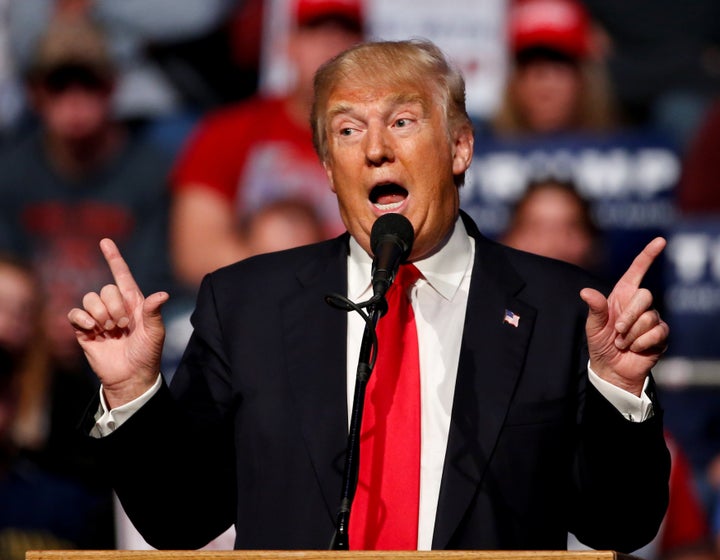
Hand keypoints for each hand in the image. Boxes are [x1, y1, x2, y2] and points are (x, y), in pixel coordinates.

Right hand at [67, 239, 168, 408]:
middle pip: (106, 290)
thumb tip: (162, 294)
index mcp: (133, 302)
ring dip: (100, 314)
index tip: (105, 241)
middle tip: (123, 325)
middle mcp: (114, 306)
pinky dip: (83, 319)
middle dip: (114, 306)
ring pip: (90, 299)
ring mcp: (98, 318)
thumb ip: (154, 312)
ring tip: (111, 331)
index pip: (121, 275)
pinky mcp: (84, 330)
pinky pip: (75, 314)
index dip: (114, 258)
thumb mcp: (156, 332)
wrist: (131, 376)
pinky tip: (93, 329)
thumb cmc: (148, 353)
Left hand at [580, 237, 668, 395]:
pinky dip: (641, 343)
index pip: (637, 271)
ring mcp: (652, 319)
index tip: (660, 240)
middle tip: (616, 331)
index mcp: (622, 296)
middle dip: (629, 315)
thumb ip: (594, 308)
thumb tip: (586, 292)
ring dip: (631, 334)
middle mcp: (638, 305)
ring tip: (622, 343)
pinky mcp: (660, 335)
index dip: (648, 255)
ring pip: (649, 318)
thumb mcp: (592, 326)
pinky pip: (656, 333)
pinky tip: (634, 349)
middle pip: (645, 295)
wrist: (611, 368)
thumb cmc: (600, 344)